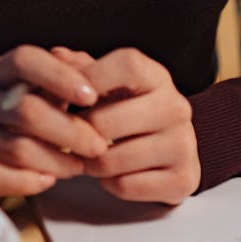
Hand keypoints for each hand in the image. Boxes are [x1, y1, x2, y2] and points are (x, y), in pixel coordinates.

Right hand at [0, 44, 108, 200]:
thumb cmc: (32, 120)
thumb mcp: (50, 93)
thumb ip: (73, 76)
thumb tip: (91, 68)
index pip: (23, 60)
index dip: (58, 75)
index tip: (91, 96)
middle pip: (25, 109)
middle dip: (70, 129)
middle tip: (99, 145)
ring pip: (15, 147)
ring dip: (56, 159)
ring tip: (79, 166)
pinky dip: (27, 181)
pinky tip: (48, 181)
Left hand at [53, 46, 199, 204]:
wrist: (173, 150)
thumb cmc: (131, 110)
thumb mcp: (112, 85)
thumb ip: (83, 68)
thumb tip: (56, 55)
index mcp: (158, 77)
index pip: (126, 64)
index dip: (90, 78)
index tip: (69, 97)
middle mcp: (176, 107)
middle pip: (107, 121)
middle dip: (79, 134)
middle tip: (70, 139)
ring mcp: (183, 144)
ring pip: (112, 159)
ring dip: (90, 164)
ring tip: (87, 158)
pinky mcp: (183, 179)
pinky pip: (126, 186)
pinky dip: (110, 184)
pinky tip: (112, 174)